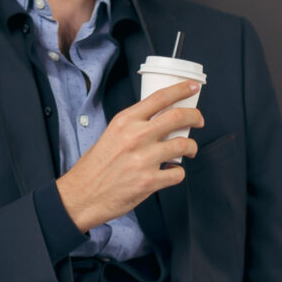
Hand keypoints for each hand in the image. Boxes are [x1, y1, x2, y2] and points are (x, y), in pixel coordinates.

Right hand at [55, 78, 202, 230]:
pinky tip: (172, 171)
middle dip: (195, 116)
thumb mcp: (111, 134)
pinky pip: (178, 173)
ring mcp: (144, 159)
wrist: (83, 194)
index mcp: (125, 121)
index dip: (181, 90)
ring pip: (183, 145)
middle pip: (178, 117)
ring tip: (189, 150)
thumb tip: (160, 122)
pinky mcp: (149, 181)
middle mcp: (135, 136)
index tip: (193, 87)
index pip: (160, 98)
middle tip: (199, 120)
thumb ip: (134, 125)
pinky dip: (179, 172)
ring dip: (191, 147)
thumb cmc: (96, 166)